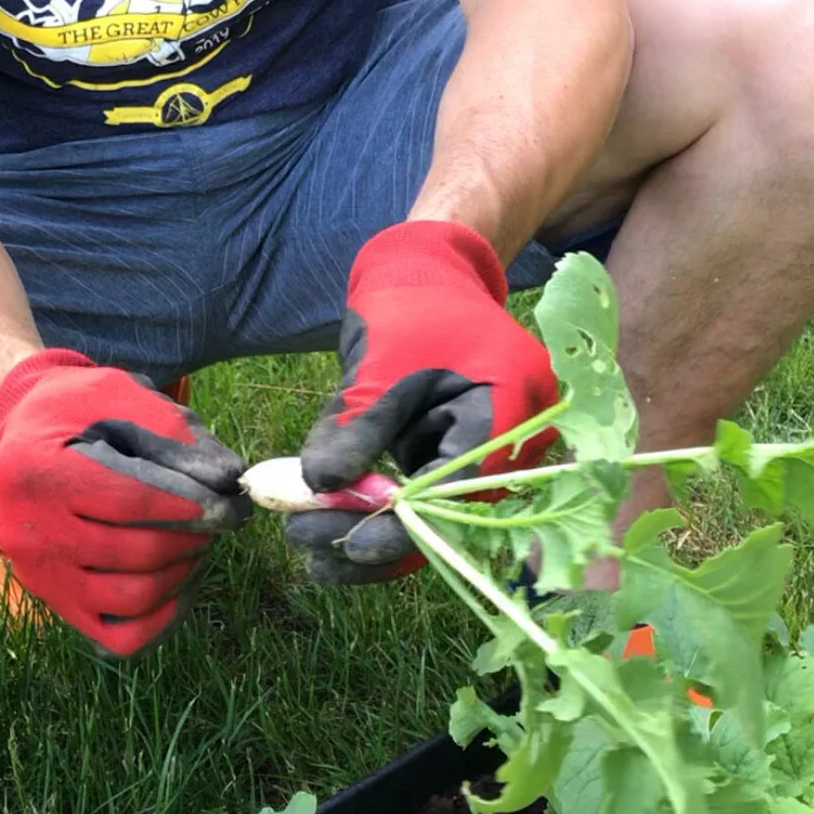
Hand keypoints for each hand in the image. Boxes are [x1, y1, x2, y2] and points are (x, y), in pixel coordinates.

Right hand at [0, 349, 249, 655]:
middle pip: (135, 552)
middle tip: (218, 519)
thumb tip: (228, 480)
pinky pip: (118, 636)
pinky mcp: (56, 603)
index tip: (229, 504)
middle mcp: (30, 531)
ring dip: (181, 572)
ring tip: (197, 542)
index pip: (130, 501)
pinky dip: (161, 617)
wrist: (24, 433)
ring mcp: (40, 575)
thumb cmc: (78, 411)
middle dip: (193, 537)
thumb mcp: (119, 397)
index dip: (189, 507)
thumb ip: (172, 435)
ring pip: (131, 597)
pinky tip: (179, 580)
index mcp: (39, 470)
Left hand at [287, 220, 557, 583]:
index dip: (404, 527)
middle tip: (306, 545)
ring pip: (426, 510)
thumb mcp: (380, 363)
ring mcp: (483, 446)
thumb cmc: (412, 302)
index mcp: (510, 407)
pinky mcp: (453, 449)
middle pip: (444, 513)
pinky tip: (322, 522)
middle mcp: (510, 437)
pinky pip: (414, 490)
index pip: (460, 492)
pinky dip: (371, 502)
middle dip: (374, 534)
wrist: (428, 268)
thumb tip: (316, 487)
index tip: (348, 545)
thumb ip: (355, 426)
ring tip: (303, 543)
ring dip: (365, 525)